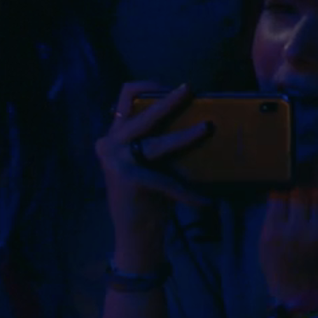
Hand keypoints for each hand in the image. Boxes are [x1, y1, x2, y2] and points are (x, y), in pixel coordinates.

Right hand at [95, 84, 213, 262]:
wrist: (134, 231)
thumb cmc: (149, 192)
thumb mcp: (151, 160)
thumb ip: (159, 139)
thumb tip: (199, 114)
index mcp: (115, 136)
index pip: (125, 97)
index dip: (148, 86)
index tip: (175, 86)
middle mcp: (110, 145)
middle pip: (141, 113)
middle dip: (168, 100)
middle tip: (190, 88)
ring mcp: (117, 163)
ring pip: (158, 143)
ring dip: (186, 136)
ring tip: (207, 128)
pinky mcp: (131, 181)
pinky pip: (169, 182)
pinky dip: (189, 193)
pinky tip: (207, 202)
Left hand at [259, 156, 317, 310]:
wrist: (301, 296)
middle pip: (317, 191)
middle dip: (314, 191)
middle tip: (310, 198)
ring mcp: (294, 233)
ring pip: (297, 194)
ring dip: (297, 198)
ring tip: (295, 212)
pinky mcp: (271, 235)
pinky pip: (276, 200)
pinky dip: (279, 203)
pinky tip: (283, 214)